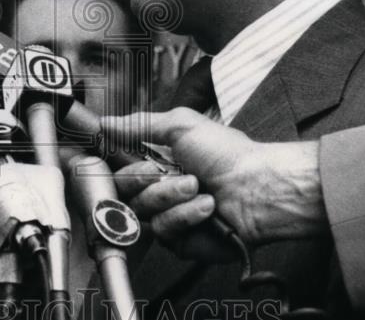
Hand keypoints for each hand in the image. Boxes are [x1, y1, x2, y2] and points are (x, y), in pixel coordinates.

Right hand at [103, 109, 324, 255]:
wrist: (257, 188)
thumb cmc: (228, 154)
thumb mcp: (181, 124)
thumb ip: (139, 124)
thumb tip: (107, 123)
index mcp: (159, 161)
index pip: (120, 167)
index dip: (116, 166)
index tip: (112, 159)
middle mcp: (162, 188)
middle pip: (124, 191)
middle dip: (144, 179)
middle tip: (164, 171)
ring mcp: (170, 216)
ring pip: (142, 212)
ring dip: (170, 196)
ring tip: (197, 187)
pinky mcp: (181, 241)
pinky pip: (163, 231)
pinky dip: (184, 216)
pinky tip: (205, 207)